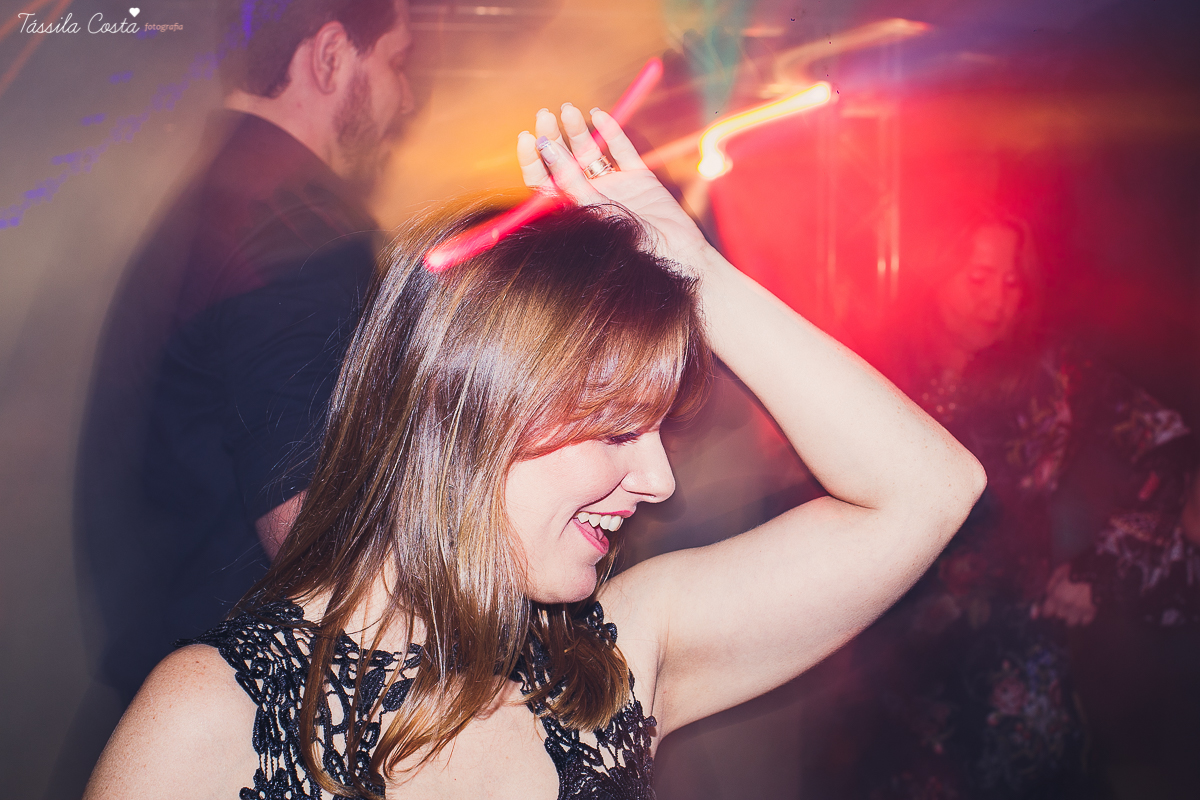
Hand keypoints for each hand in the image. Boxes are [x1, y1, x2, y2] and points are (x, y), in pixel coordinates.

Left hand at [517, 104, 709, 273]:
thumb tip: (547, 150)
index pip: (544, 182)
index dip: (534, 160)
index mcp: (573, 212)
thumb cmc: (633, 249)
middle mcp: (590, 197)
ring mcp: (615, 186)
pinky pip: (622, 150)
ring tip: (567, 110)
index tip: (529, 138)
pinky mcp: (639, 178)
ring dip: (577, 131)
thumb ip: (573, 184)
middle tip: (544, 117)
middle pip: (564, 161)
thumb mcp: (596, 215)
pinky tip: (598, 115)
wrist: (677, 257)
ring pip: (590, 152)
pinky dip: (611, 132)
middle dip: (552, 137)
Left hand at [1037, 563, 1095, 625]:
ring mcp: (1079, 610)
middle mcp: (1066, 606)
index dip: (1048, 611)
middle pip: (1058, 618)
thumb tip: (1045, 598)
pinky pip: (1084, 622)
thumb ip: (1049, 587)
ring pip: (1071, 623)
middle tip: (1064, 606)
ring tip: (1074, 610)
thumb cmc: (1076, 569)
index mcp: (1056, 596)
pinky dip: (1083, 618)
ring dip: (1071, 618)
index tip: (1051, 609)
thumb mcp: (1058, 573)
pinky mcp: (1091, 613)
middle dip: (1060, 613)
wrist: (1098, 570)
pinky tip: (1083, 610)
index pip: (1046, 613)